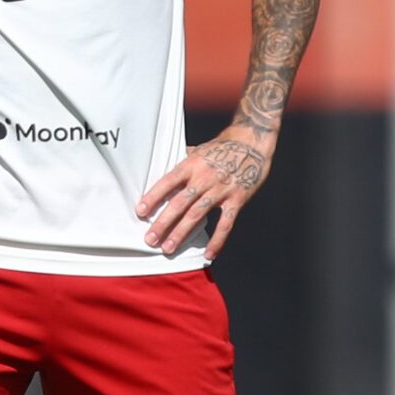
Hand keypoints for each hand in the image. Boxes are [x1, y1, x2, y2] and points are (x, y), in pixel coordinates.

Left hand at [138, 128, 272, 258]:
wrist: (253, 140)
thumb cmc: (225, 144)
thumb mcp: (200, 149)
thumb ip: (186, 161)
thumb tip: (171, 165)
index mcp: (192, 164)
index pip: (168, 182)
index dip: (153, 197)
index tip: (140, 212)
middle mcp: (204, 178)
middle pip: (179, 203)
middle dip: (163, 223)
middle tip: (150, 239)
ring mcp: (221, 190)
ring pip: (197, 215)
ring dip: (181, 233)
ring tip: (168, 248)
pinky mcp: (237, 199)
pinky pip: (226, 223)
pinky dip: (217, 240)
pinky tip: (209, 254)